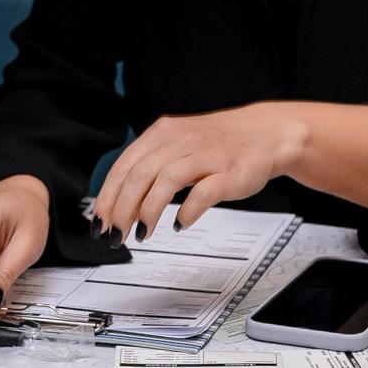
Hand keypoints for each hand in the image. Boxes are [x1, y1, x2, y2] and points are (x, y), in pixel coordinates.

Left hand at [93, 107, 296, 238]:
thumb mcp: (177, 144)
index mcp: (163, 133)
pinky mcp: (229, 173)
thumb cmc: (218, 144)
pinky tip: (179, 224)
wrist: (267, 134)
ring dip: (148, 211)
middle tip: (116, 235)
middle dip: (122, 210)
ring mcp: (206, 156)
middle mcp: (181, 140)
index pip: (124, 166)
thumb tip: (117, 200)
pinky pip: (203, 193)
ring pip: (166, 182)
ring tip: (141, 234)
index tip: (100, 222)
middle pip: (139, 176)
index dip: (108, 197)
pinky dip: (187, 211)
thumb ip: (150, 165)